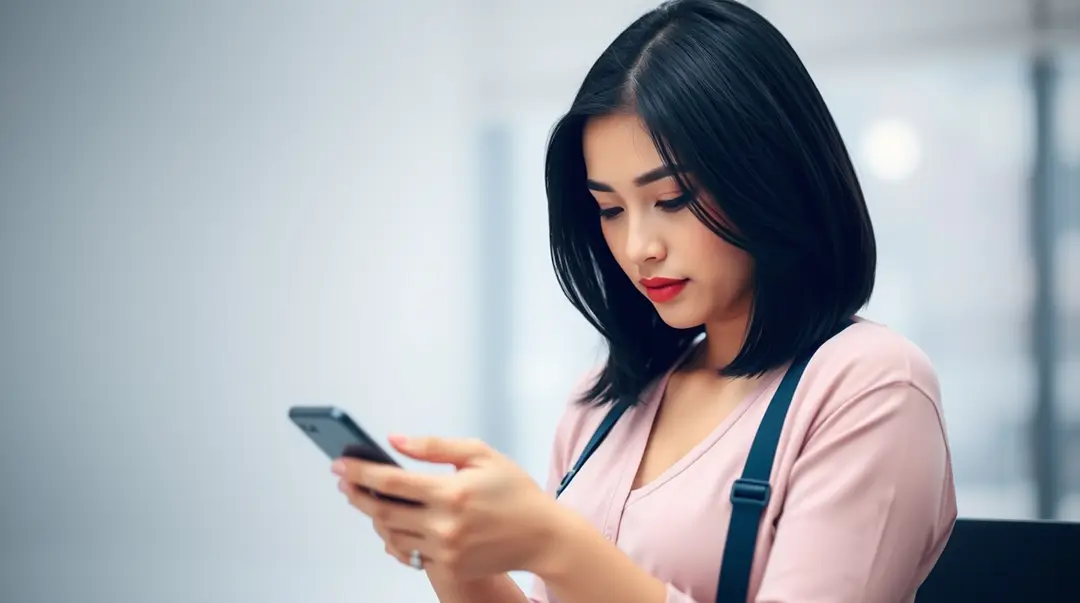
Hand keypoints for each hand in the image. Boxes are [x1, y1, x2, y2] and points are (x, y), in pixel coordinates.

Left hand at [332, 435, 564, 579]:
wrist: (542, 536)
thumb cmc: (514, 491)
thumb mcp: (481, 455)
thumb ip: (435, 446)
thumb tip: (395, 440)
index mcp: (452, 491)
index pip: (391, 481)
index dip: (360, 471)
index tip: (339, 464)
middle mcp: (445, 524)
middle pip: (382, 511)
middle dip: (356, 494)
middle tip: (343, 481)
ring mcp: (446, 550)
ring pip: (391, 535)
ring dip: (374, 517)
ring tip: (368, 499)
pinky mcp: (449, 568)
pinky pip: (408, 554)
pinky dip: (395, 538)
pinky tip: (392, 523)